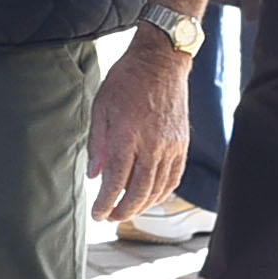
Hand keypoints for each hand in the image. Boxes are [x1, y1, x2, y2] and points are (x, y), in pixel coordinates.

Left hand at [85, 31, 192, 223]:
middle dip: (123, 210)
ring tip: (127, 211)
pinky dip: (162, 192)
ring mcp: (172, 144)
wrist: (162, 61)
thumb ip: (97, 143)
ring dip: (143, 205)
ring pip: (159, 187)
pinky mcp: (183, 143)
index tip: (97, 214)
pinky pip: (174, 177)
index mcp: (128, 134)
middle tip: (110, 218)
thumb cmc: (126, 80)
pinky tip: (150, 197)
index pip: (116, 179)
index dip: (106, 202)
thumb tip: (95, 176)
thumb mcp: (101, 107)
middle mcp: (153, 143)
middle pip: (139, 190)